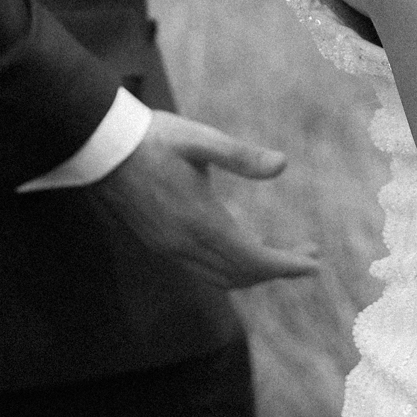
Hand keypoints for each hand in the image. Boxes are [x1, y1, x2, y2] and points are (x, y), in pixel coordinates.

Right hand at [93, 110, 320, 288]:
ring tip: (284, 254)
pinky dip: (231, 268)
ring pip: (222, 278)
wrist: (101, 148)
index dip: (287, 265)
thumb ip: (241, 156)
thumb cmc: (152, 138)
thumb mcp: (199, 140)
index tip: (314, 264)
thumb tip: (282, 165)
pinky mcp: (159, 244)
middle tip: (310, 256)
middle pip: (241, 274)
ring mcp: (169, 248)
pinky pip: (203, 270)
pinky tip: (244, 248)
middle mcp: (184, 245)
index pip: (253, 260)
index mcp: (200, 222)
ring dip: (255, 271)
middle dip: (278, 269)